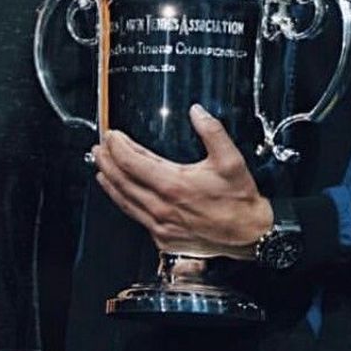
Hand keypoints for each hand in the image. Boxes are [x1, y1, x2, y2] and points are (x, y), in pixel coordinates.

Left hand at [91, 104, 272, 258]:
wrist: (252, 238)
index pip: (131, 161)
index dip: (117, 146)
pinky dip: (121, 200)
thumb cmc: (241, 203)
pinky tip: (117, 193)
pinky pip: (134, 215)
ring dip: (108, 180)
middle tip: (98, 147)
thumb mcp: (231, 162)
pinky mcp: (163, 237)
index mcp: (173, 186)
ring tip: (99, 166)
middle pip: (121, 180)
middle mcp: (162, 206)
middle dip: (106, 161)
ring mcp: (160, 224)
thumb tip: (197, 112)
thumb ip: (212, 132)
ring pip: (123, 200)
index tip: (111, 134)